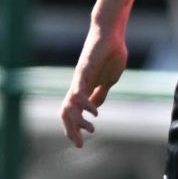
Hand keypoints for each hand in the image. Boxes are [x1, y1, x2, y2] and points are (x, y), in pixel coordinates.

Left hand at [60, 24, 128, 147]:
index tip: (82, 142)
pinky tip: (93, 112)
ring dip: (78, 121)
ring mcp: (79, 79)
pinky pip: (79, 91)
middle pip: (66, 113)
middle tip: (80, 145)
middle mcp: (78, 86)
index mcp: (84, 89)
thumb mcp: (109, 80)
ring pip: (69, 105)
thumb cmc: (111, 53)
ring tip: (91, 130)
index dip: (74, 128)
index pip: (72, 113)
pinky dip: (85, 104)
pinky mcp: (83, 72)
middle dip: (70, 130)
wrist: (111, 33)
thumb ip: (100, 93)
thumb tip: (94, 109)